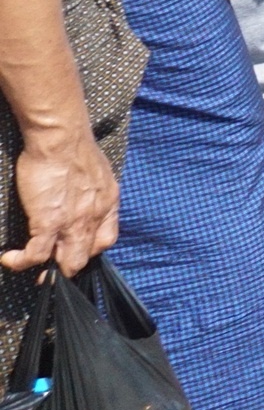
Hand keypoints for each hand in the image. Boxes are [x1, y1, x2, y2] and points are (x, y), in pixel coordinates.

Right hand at [0, 124, 118, 275]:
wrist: (61, 139)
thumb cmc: (74, 149)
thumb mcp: (97, 174)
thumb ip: (93, 193)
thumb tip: (83, 200)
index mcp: (107, 203)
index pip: (106, 240)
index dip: (90, 249)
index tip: (75, 249)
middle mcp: (94, 217)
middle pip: (86, 257)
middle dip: (68, 267)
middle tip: (51, 270)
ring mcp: (73, 223)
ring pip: (67, 263)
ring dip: (49, 270)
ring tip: (31, 267)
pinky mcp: (48, 222)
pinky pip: (36, 254)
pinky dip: (21, 261)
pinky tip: (9, 258)